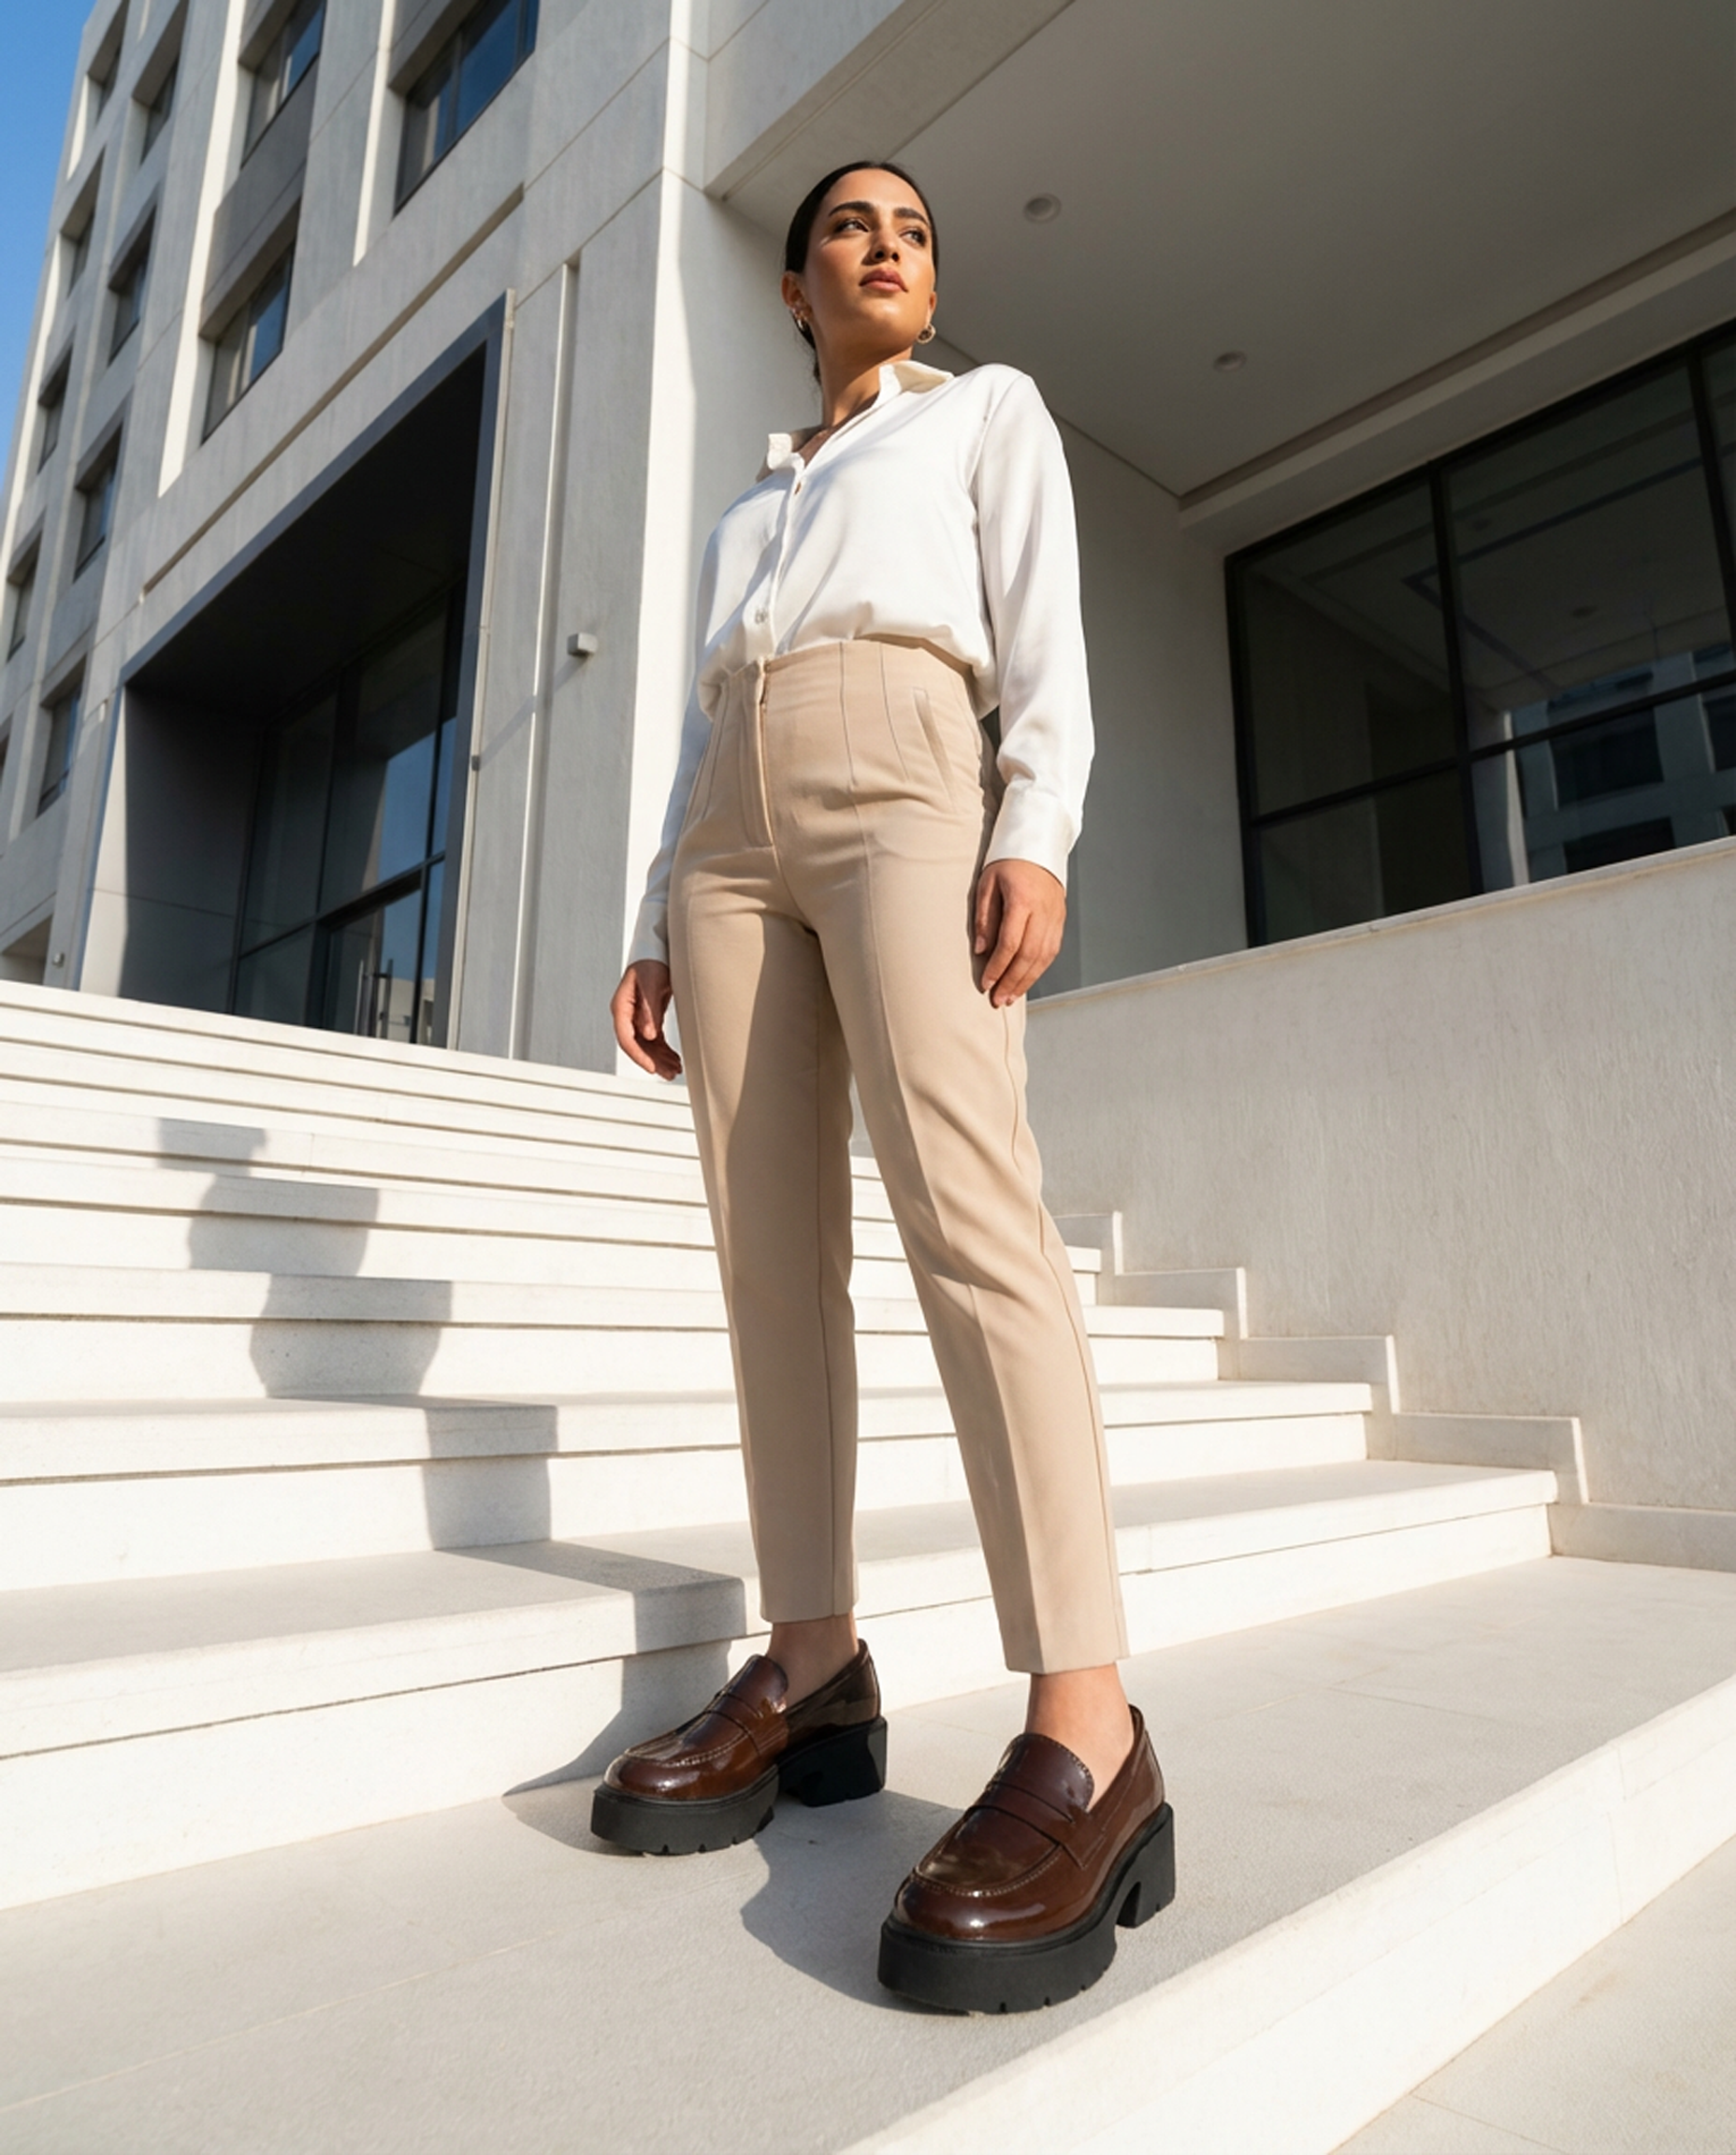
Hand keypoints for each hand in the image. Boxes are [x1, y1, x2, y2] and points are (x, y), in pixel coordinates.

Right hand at [610, 960, 681, 1079]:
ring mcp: (637, 1018)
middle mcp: (626, 1015)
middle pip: (637, 1045)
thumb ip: (649, 1009)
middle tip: (669, 1074)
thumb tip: (648, 1034)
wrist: (657, 951)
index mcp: (621, 1006)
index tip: (651, 1068)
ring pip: (646, 1045)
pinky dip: (664, 1050)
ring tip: (675, 1070)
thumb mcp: (652, 984)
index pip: (625, 1038)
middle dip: (653, 1061)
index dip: (638, 1055)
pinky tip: (674, 1059)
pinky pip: (654, 1039)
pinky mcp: (648, 1018)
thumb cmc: (652, 963)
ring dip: (660, 1059)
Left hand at [973, 858, 1065, 1007]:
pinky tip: (1026, 980)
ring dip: (1027, 981)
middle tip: (998, 999)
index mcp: (1023, 900)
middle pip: (1029, 955)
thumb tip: (982, 950)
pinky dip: (1039, 969)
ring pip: (1044, 957)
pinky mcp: (1060, 921)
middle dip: (1012, 981)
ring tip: (1011, 997)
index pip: (1011, 943)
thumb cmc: (1007, 863)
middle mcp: (1043, 911)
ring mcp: (1055, 917)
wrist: (1038, 846)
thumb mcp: (987, 884)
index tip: (986, 983)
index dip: (998, 967)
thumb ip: (984, 917)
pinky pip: (1052, 951)